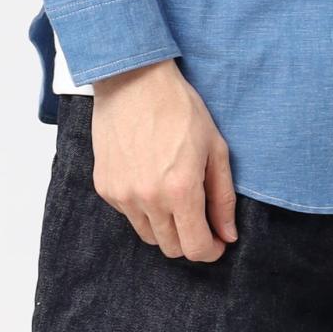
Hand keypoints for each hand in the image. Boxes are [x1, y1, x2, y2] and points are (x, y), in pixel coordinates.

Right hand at [91, 58, 236, 261]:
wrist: (134, 81)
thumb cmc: (180, 109)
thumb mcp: (216, 148)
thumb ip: (222, 197)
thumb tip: (228, 235)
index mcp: (180, 191)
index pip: (195, 248)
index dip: (210, 250)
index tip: (216, 241)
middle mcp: (148, 200)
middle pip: (172, 248)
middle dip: (190, 238)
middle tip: (199, 216)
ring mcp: (122, 195)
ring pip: (148, 235)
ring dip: (166, 226)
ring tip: (174, 194)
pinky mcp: (105, 187)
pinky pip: (128, 215)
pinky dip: (143, 209)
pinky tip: (151, 179)